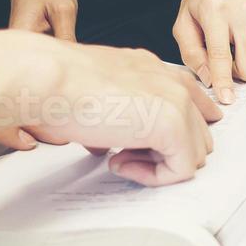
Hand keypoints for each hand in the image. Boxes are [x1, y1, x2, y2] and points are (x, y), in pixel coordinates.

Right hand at [0, 31, 222, 185]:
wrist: (48, 78)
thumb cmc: (57, 84)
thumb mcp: (93, 98)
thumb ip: (113, 116)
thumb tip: (106, 144)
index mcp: (151, 68)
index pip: (190, 102)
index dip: (174, 133)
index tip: (142, 150)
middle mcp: (169, 80)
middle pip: (197, 132)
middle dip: (165, 151)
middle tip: (124, 155)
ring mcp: (177, 101)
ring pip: (195, 152)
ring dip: (159, 165)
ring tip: (120, 158)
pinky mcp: (173, 125)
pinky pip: (182, 169)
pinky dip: (152, 177)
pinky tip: (120, 163)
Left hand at [173, 0, 245, 103]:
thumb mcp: (184, 21)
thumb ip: (192, 53)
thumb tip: (209, 81)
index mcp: (215, 10)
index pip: (221, 56)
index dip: (223, 82)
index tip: (227, 100)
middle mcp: (245, 8)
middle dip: (241, 74)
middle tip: (231, 60)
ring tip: (244, 47)